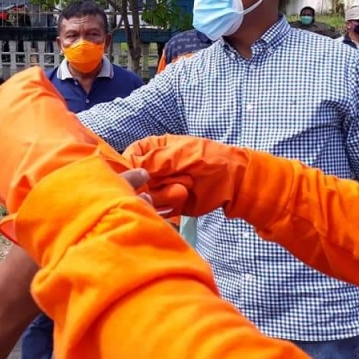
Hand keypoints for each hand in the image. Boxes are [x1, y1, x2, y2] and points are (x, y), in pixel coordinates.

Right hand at [123, 134, 250, 216]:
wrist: (234, 182)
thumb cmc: (208, 160)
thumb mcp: (178, 155)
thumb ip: (150, 160)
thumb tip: (124, 167)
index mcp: (149, 149)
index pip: (125, 161)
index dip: (129, 171)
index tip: (141, 177)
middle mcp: (149, 169)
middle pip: (133, 184)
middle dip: (152, 186)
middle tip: (174, 181)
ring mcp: (157, 187)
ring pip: (144, 198)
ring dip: (164, 195)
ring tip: (185, 188)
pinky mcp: (166, 203)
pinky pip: (157, 209)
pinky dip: (170, 205)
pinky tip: (185, 197)